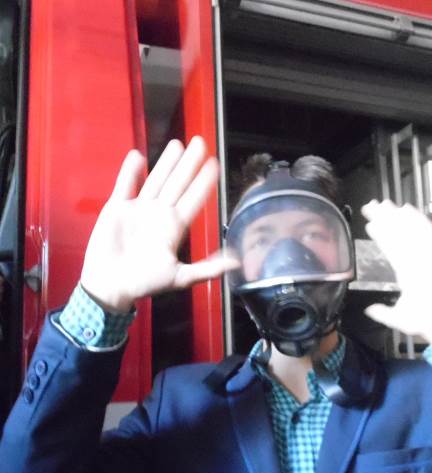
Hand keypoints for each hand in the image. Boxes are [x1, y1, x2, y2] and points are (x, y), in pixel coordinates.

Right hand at [80, 137, 238, 312]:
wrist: (112, 287)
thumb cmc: (146, 283)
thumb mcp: (181, 278)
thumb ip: (208, 269)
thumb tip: (236, 263)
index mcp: (175, 228)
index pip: (194, 199)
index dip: (204, 182)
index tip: (215, 164)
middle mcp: (160, 214)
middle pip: (178, 183)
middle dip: (189, 163)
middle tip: (200, 142)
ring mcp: (139, 209)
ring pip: (156, 180)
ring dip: (165, 163)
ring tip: (177, 144)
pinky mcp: (117, 208)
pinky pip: (125, 185)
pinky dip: (130, 172)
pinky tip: (138, 156)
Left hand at [361, 200, 431, 346]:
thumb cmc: (425, 322)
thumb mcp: (397, 318)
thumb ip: (383, 312)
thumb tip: (368, 309)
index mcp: (408, 274)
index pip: (391, 250)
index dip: (381, 236)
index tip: (370, 224)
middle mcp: (417, 262)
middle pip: (398, 236)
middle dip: (385, 220)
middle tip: (371, 206)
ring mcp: (427, 258)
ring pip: (410, 232)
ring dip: (397, 217)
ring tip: (382, 204)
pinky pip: (429, 236)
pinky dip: (419, 222)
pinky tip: (408, 210)